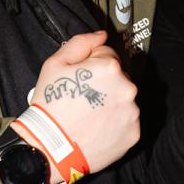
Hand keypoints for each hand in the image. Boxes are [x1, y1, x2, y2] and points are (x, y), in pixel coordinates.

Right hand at [22, 31, 138, 181]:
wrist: (51, 148)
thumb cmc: (50, 105)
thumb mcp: (55, 64)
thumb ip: (81, 43)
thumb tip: (101, 35)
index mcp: (110, 68)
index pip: (107, 54)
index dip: (90, 64)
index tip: (79, 79)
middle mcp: (127, 88)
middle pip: (118, 77)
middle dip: (104, 84)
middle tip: (83, 99)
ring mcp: (132, 113)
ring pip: (123, 99)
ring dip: (111, 103)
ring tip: (89, 116)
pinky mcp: (133, 133)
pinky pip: (127, 121)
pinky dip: (115, 123)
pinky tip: (97, 128)